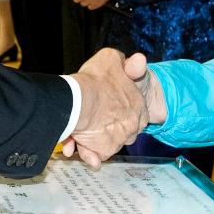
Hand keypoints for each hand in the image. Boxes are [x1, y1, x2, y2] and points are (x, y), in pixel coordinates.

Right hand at [63, 48, 149, 167]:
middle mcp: (133, 126)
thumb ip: (128, 62)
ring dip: (92, 141)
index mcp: (139, 107)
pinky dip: (87, 152)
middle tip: (89, 122)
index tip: (104, 106)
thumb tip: (138, 61)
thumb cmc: (95, 79)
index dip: (117, 108)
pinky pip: (96, 154)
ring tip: (76, 136)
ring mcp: (120, 139)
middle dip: (104, 127)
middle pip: (119, 129)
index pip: (132, 112)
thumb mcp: (112, 59)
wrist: (78, 99)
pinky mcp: (105, 150)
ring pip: (105, 142)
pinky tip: (73, 146)